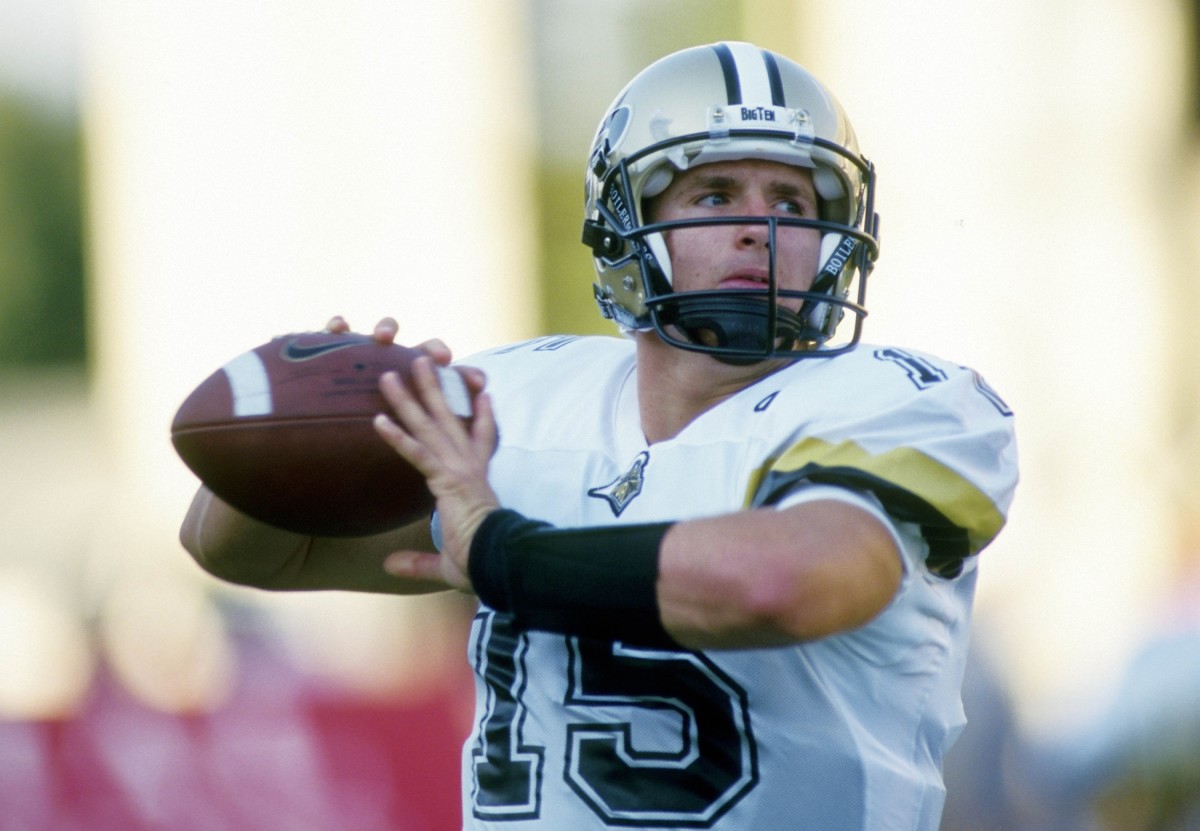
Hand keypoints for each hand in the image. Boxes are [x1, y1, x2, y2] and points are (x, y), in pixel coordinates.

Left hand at [373, 355, 499, 592]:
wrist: (497, 563)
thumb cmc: (482, 564)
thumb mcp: (445, 564)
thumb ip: (417, 562)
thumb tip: (388, 567)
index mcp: (476, 481)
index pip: (481, 440)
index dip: (482, 416)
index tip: (483, 395)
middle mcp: (470, 468)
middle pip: (449, 419)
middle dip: (433, 388)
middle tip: (420, 360)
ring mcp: (459, 470)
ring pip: (430, 426)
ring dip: (410, 398)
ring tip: (393, 372)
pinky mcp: (448, 481)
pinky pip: (418, 454)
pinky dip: (397, 437)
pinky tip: (377, 421)